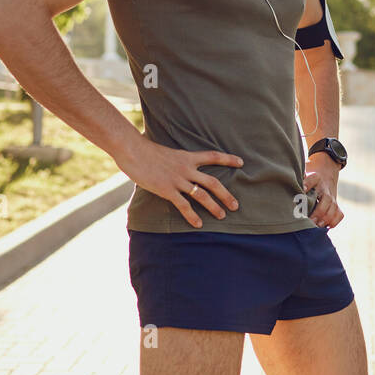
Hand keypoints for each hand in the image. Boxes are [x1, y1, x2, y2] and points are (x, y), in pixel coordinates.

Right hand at [117, 137, 241, 228]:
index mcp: (187, 157)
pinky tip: (198, 224)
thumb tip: (173, 166)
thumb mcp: (165, 152)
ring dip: (214, 206)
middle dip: (226, 194)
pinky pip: (183, 205)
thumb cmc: (145, 149)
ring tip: (222, 216)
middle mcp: (186, 168)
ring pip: (202, 195)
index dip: (228, 159)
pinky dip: (192, 216)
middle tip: (235, 205)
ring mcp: (177, 180)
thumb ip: (174, 161)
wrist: (133, 150)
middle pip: (212, 182)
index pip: (213, 156)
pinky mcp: (167, 189)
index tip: (241, 162)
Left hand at [304, 153, 343, 229]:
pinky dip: (334, 222)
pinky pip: (339, 214)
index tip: (302, 189)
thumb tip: (290, 187)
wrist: (327, 171)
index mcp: (316, 178)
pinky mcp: (336, 205)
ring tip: (317, 226)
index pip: (312, 180)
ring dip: (326, 219)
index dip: (307, 184)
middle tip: (310, 220)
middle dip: (319, 212)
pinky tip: (325, 227)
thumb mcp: (303, 173)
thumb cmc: (309, 176)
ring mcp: (332, 197)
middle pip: (327, 199)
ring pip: (334, 208)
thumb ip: (297, 180)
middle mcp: (326, 188)